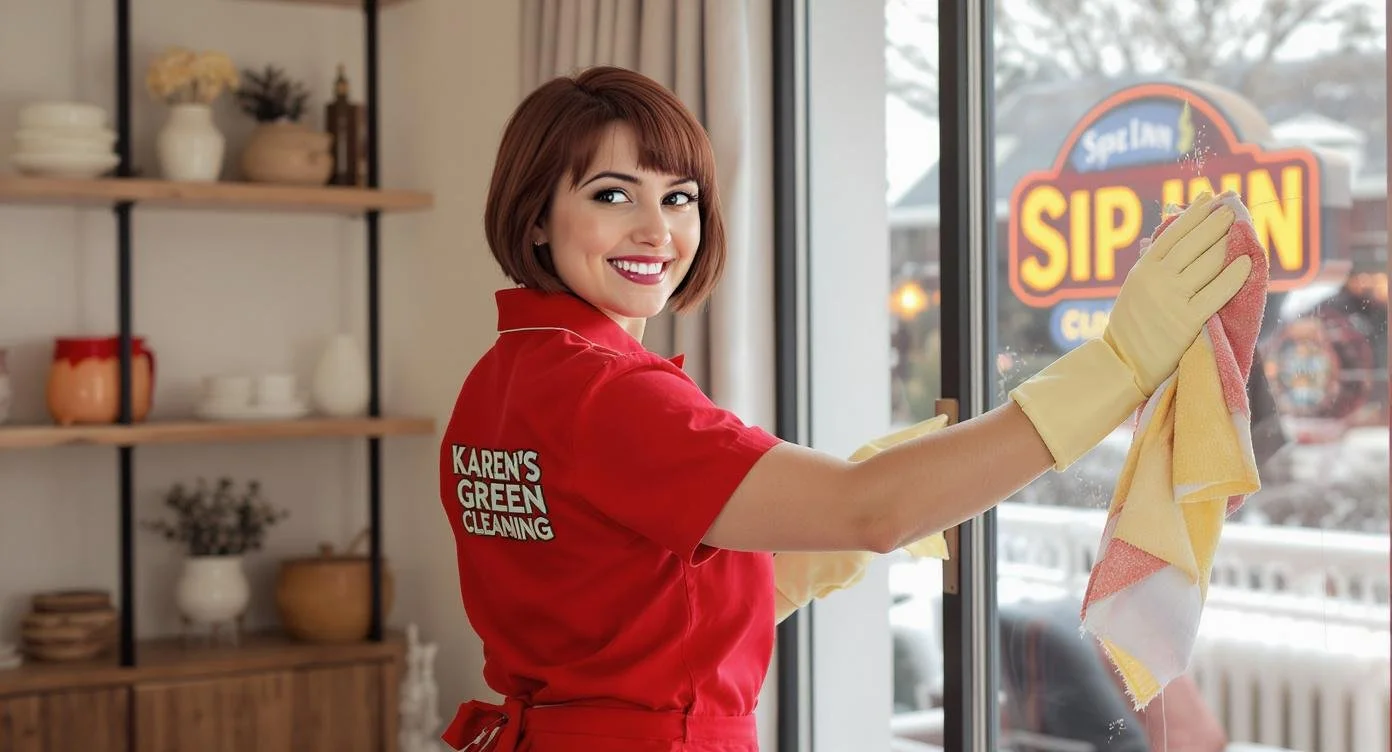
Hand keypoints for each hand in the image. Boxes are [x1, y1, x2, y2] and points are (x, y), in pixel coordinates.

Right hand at [1104, 191, 1251, 395]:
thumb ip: (1155, 265)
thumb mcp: (1136, 287)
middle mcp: (1157, 279)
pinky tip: (1247, 262)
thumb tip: (1177, 236)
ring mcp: (1172, 299)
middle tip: (1232, 209)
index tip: (1210, 198)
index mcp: (1142, 269)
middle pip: (1194, 243)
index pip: (1173, 233)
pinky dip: (1234, 275)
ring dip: (1228, 243)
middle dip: (1215, 223)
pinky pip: (1217, 293)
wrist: (1124, 363)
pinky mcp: (1188, 320)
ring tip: (1241, 229)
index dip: (1194, 214)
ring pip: (1208, 263)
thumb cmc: (1132, 325)